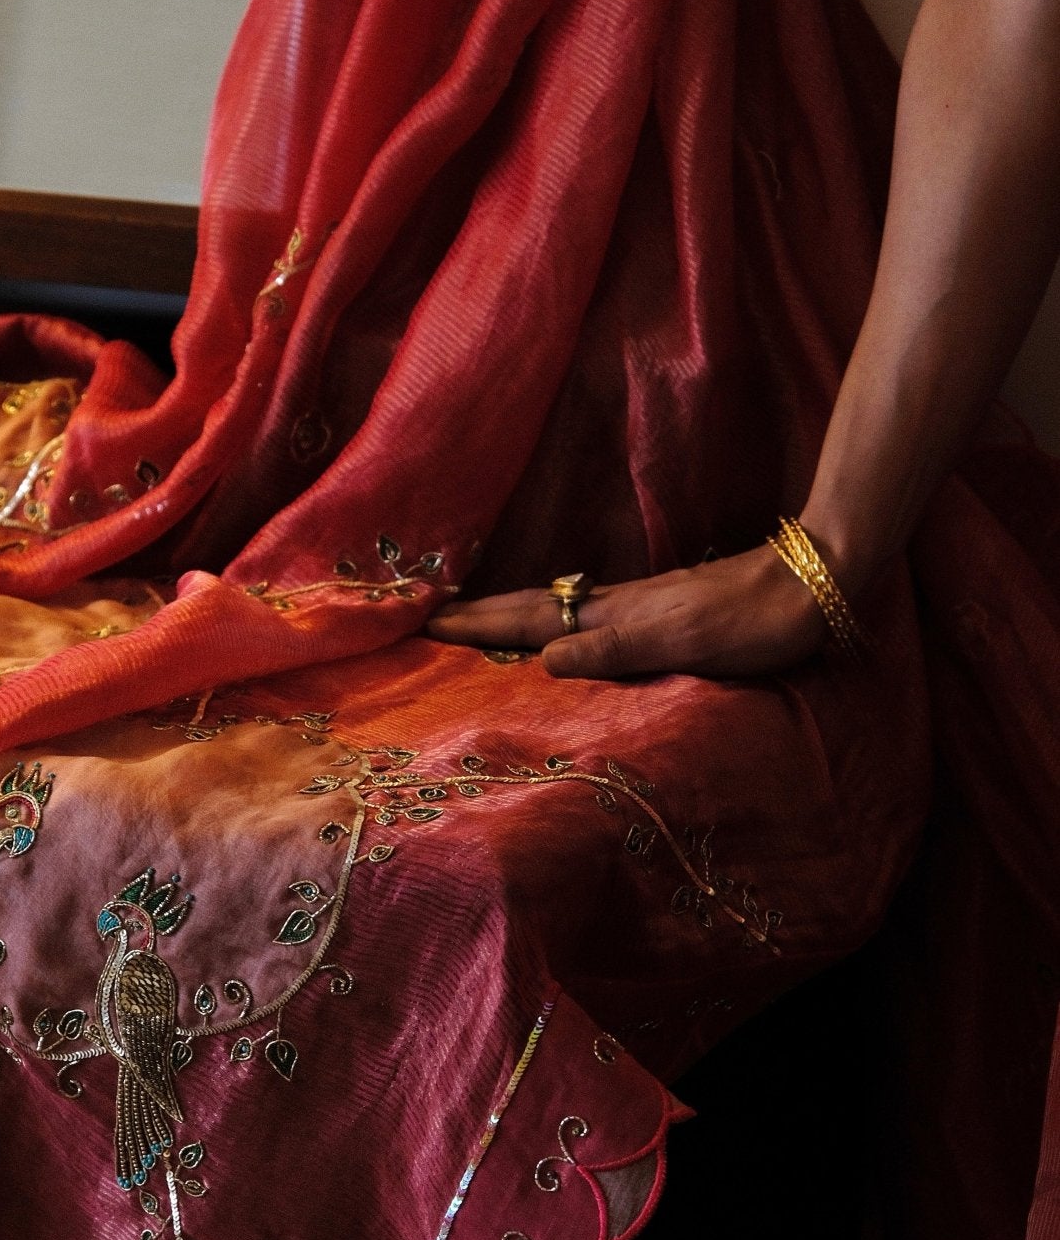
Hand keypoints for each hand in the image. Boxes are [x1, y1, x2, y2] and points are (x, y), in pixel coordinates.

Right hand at [426, 546, 828, 678]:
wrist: (813, 581)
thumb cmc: (753, 620)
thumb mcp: (685, 641)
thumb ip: (617, 648)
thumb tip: (544, 658)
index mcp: (616, 613)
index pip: (530, 619)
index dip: (479, 625)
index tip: (426, 626)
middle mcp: (619, 605)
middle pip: (534, 606)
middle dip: (480, 613)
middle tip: (428, 619)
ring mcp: (640, 604)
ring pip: (557, 607)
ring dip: (510, 614)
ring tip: (473, 621)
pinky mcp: (663, 609)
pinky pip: (586, 613)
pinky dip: (553, 618)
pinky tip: (557, 628)